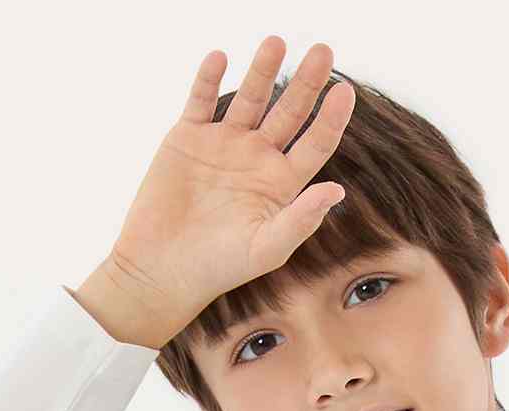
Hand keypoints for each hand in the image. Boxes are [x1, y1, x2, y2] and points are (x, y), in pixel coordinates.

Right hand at [72, 37, 354, 348]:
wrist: (162, 269)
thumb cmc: (219, 268)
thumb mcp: (267, 248)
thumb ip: (301, 219)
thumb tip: (338, 189)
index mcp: (281, 183)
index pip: (316, 142)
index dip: (332, 117)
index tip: (345, 91)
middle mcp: (257, 158)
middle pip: (289, 111)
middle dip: (307, 81)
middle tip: (323, 50)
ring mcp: (223, 143)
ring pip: (250, 97)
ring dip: (263, 70)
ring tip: (277, 42)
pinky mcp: (188, 137)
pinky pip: (201, 99)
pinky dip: (209, 78)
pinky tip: (221, 58)